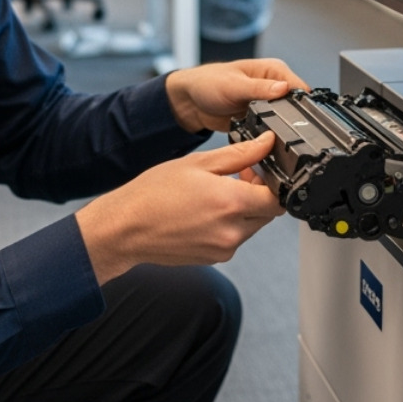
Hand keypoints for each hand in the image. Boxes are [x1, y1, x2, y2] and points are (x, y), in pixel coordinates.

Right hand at [75, 131, 285, 283]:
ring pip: (252, 226)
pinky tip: (204, 212)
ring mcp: (224, 249)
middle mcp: (232, 231)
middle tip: (235, 178)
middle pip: (267, 213)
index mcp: (231, 203)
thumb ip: (239, 154)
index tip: (255, 171)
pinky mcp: (215, 258)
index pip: (277, 198)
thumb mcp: (197, 163)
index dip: (271, 182)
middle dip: (257, 194)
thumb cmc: (153, 194)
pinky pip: (234, 239)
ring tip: (213, 195)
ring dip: (243, 210)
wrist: (125, 229)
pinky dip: (228, 224)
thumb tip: (265, 143)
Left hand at [164, 58, 309, 132]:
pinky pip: (270, 131)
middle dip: (291, 120)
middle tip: (279, 130)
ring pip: (284, 121)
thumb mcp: (233, 85)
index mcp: (273, 71)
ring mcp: (268, 104)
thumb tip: (284, 88)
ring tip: (269, 136)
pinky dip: (267, 137)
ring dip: (278, 130)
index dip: (301, 104)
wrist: (190, 102)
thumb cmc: (207, 83)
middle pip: (295, 106)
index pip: (298, 87)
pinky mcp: (260, 119)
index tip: (300, 119)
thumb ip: (259, 88)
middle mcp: (274, 86)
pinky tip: (261, 141)